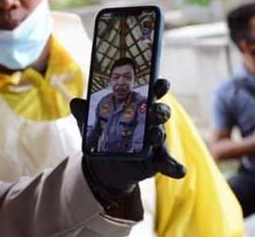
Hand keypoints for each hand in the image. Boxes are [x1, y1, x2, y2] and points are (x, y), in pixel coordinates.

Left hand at [70, 78, 185, 210]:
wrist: (104, 164)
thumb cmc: (103, 135)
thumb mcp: (91, 124)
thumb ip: (85, 114)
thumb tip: (75, 104)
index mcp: (137, 106)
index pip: (152, 92)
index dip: (159, 86)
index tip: (162, 83)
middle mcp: (149, 121)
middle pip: (160, 112)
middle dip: (159, 110)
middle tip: (152, 110)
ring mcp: (154, 141)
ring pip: (161, 134)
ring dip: (159, 134)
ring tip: (155, 136)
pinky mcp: (155, 160)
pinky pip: (167, 163)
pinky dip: (174, 167)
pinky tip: (179, 171)